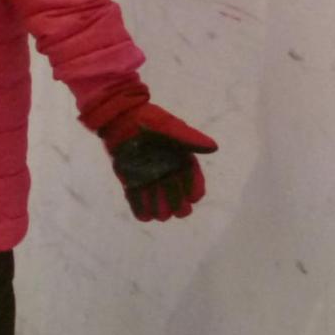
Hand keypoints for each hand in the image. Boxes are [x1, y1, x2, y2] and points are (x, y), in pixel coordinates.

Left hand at [86, 89, 217, 221]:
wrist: (121, 118)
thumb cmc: (149, 120)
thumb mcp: (171, 127)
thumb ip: (190, 138)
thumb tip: (213, 147)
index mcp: (180, 159)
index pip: (193, 180)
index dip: (194, 190)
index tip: (194, 197)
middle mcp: (166, 171)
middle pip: (176, 194)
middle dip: (178, 204)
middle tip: (178, 210)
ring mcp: (148, 176)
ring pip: (156, 199)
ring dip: (159, 209)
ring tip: (161, 215)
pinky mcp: (131, 180)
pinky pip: (136, 198)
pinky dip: (139, 208)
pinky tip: (143, 216)